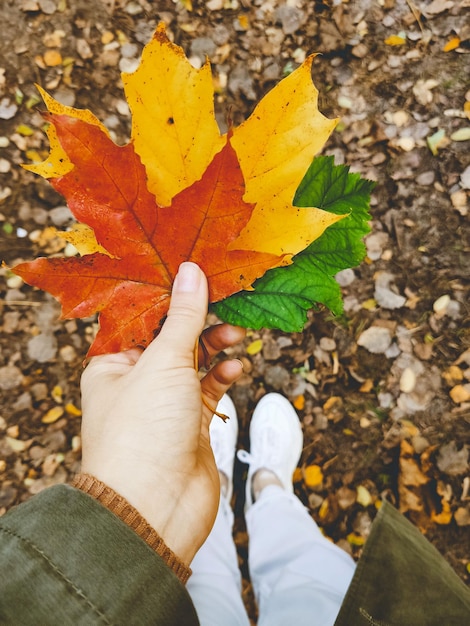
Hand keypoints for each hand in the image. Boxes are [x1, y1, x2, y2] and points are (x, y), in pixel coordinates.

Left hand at [79, 262, 244, 563]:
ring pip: (196, 360)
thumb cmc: (143, 433)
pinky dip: (224, 373)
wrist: (156, 509)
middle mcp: (137, 380)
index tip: (199, 273)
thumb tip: (191, 271)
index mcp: (113, 364)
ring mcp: (166, 402)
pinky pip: (210, 387)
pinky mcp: (191, 422)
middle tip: (229, 303)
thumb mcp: (163, 363)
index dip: (171, 295)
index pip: (143, 318)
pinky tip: (236, 366)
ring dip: (217, 345)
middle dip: (201, 320)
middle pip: (173, 337)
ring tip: (237, 335)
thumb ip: (183, 317)